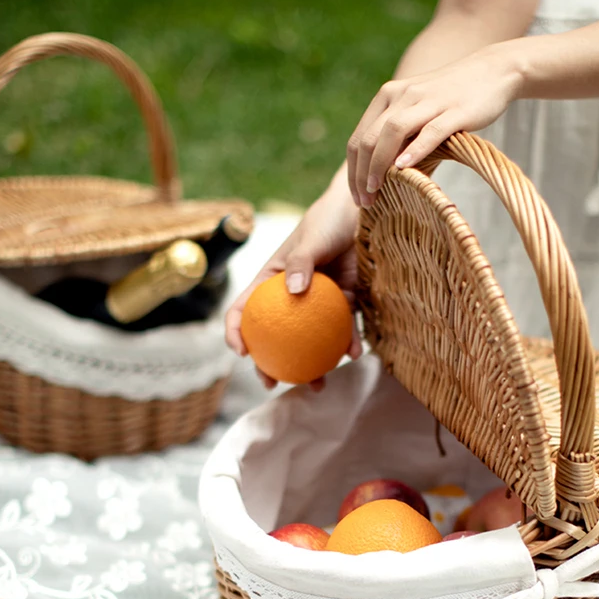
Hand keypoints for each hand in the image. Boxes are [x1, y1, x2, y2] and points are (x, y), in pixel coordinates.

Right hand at [225, 182, 363, 389]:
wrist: (361, 212)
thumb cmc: (328, 220)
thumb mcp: (311, 239)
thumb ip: (302, 263)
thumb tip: (294, 292)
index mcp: (272, 280)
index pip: (244, 308)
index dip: (236, 331)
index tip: (240, 352)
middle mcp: (291, 295)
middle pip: (274, 335)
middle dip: (269, 364)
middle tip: (270, 384)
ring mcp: (318, 302)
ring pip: (309, 341)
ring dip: (312, 366)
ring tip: (317, 385)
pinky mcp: (344, 302)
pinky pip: (343, 329)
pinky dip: (347, 343)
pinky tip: (353, 354)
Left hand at [347, 42, 520, 206]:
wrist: (492, 72)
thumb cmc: (450, 99)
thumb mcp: (416, 111)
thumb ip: (397, 133)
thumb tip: (379, 171)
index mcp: (388, 96)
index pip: (359, 137)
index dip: (353, 170)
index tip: (357, 196)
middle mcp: (403, 95)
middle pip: (369, 137)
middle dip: (361, 173)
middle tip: (364, 202)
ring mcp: (428, 101)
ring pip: (392, 132)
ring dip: (379, 164)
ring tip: (375, 189)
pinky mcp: (455, 110)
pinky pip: (430, 131)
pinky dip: (414, 149)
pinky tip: (403, 168)